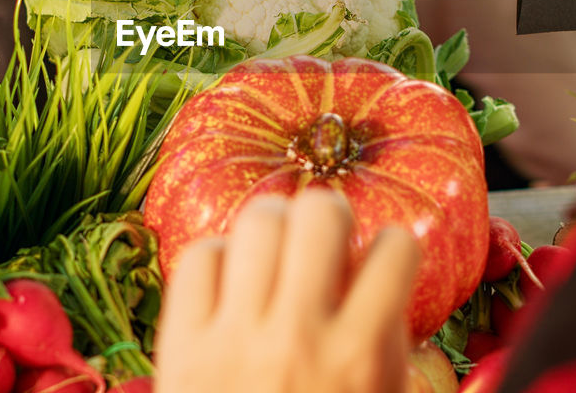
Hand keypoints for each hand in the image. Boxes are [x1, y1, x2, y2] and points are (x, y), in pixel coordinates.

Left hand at [154, 191, 421, 392]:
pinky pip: (199, 258)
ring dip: (274, 226)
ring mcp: (234, 339)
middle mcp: (299, 339)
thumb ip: (389, 345)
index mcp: (359, 360)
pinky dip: (219, 259)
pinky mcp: (181, 345)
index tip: (381, 263)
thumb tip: (376, 271)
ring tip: (275, 252)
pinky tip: (232, 283)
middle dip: (328, 215)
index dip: (393, 248)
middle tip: (323, 239)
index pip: (394, 249)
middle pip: (318, 214)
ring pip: (257, 222)